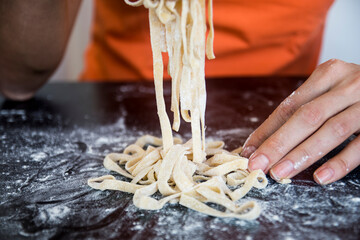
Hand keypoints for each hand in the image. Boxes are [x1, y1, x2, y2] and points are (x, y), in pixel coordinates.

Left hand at [242, 59, 359, 184]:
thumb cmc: (356, 92)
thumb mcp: (331, 90)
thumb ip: (304, 108)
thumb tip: (264, 139)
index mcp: (329, 74)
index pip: (290, 105)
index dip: (267, 129)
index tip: (249, 149)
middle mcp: (349, 84)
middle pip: (306, 117)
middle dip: (278, 143)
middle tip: (257, 164)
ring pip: (331, 131)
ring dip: (302, 154)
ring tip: (279, 173)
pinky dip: (340, 162)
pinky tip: (320, 177)